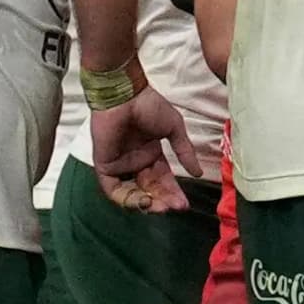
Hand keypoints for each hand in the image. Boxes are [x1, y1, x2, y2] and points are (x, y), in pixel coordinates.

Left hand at [91, 87, 202, 212]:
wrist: (125, 96)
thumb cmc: (149, 106)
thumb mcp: (174, 128)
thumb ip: (185, 151)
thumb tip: (198, 173)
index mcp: (151, 154)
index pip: (163, 180)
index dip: (173, 192)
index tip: (185, 204)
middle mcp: (136, 162)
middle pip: (150, 189)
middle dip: (163, 200)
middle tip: (175, 207)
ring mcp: (120, 165)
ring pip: (132, 193)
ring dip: (147, 203)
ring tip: (161, 206)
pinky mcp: (105, 166)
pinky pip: (113, 189)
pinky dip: (126, 199)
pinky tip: (143, 200)